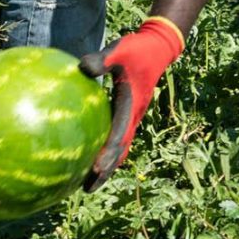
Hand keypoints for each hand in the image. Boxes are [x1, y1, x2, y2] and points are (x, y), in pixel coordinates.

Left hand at [77, 16, 184, 188]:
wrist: (156, 49)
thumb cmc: (136, 50)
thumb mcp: (118, 50)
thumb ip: (101, 60)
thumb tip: (81, 67)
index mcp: (130, 107)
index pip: (118, 138)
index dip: (106, 156)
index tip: (93, 170)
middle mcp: (132, 117)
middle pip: (119, 152)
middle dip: (104, 172)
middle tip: (86, 189)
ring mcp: (131, 117)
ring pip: (119, 148)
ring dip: (105, 166)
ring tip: (86, 182)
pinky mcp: (127, 113)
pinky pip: (116, 137)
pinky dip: (106, 150)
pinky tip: (88, 153)